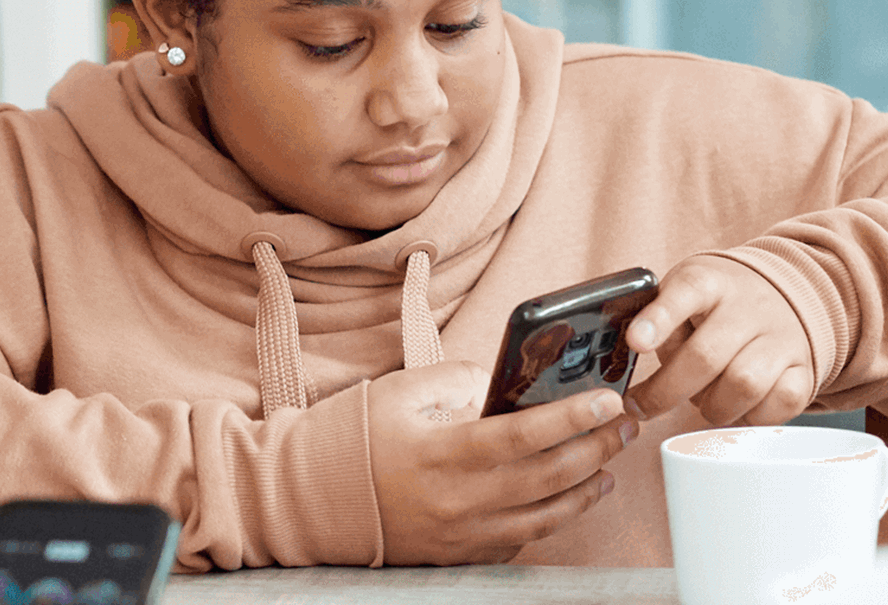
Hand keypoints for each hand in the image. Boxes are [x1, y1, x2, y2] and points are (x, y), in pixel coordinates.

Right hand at [369, 361, 634, 564]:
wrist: (312, 500)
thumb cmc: (352, 439)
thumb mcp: (396, 392)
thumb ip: (452, 379)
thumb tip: (498, 382)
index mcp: (441, 453)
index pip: (522, 435)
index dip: (570, 417)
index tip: (606, 399)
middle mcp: (459, 499)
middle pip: (547, 476)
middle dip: (594, 448)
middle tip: (622, 424)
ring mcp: (463, 534)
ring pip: (545, 515)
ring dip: (585, 487)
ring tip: (606, 463)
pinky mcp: (461, 555)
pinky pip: (522, 540)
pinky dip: (553, 517)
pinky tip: (568, 497)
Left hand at [624, 256, 814, 425]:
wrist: (783, 294)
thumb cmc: (715, 302)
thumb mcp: (680, 292)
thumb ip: (658, 322)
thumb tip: (637, 362)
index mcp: (708, 281)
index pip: (684, 293)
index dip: (658, 320)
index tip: (636, 343)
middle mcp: (749, 307)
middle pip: (706, 356)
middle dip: (667, 390)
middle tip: (641, 406)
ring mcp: (781, 338)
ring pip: (743, 385)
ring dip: (712, 406)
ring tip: (700, 401)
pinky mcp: (805, 369)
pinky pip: (780, 404)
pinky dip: (751, 416)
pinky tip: (736, 406)